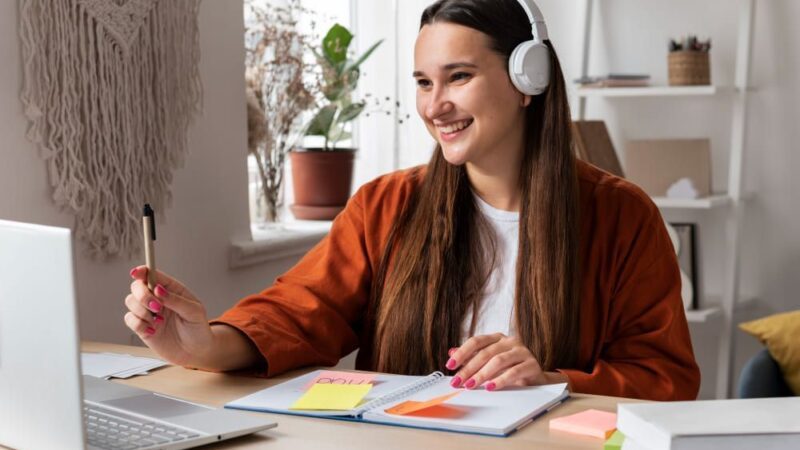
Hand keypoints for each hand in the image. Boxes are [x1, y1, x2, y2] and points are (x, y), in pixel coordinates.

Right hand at [124, 266, 214, 367]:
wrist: (196, 352)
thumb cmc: (198, 329)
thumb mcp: (194, 312)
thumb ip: (176, 300)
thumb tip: (158, 289)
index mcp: (172, 289)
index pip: (153, 274)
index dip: (142, 271)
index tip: (136, 273)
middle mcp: (157, 299)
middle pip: (137, 287)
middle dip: (143, 296)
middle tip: (157, 307)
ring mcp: (149, 312)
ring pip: (130, 301)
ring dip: (142, 311)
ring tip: (159, 321)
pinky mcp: (143, 327)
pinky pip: (130, 320)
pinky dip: (139, 324)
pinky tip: (154, 330)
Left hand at [445, 333, 568, 390]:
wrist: (535, 377)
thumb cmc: (510, 367)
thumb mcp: (489, 362)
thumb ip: (472, 357)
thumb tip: (451, 352)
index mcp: (497, 338)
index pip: (476, 341)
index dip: (462, 352)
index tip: (450, 365)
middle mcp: (509, 341)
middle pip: (485, 353)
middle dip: (469, 368)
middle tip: (458, 381)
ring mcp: (521, 351)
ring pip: (498, 361)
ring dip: (482, 374)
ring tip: (471, 385)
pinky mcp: (531, 364)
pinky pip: (514, 372)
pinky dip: (500, 380)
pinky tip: (490, 387)